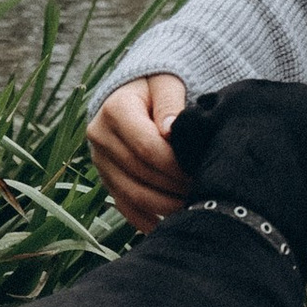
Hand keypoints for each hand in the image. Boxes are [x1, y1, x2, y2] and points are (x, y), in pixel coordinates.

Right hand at [89, 72, 189, 230]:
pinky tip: (172, 224)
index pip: (146, 147)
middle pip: (141, 173)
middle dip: (175, 186)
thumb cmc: (158, 84)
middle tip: (206, 191)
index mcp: (114, 110)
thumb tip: (170, 130)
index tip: (202, 169)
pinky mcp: (106, 178)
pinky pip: (125, 207)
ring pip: (132, 195)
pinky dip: (148, 220)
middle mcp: (100, 137)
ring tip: (195, 205)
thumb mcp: (166, 82)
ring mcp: (100, 161)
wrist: (136, 90)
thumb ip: (170, 102)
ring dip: (165, 206)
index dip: (175, 164)